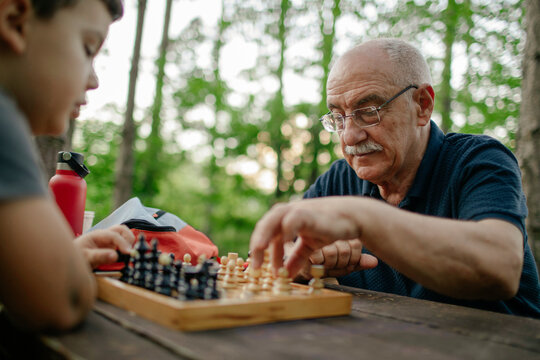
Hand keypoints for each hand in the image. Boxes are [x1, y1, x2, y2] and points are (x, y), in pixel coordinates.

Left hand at [74, 225, 134, 267]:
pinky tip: (126, 254)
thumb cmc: (75, 257)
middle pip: (121, 229)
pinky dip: (127, 245)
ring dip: (129, 240)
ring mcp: (108, 240)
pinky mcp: (110, 246)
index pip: (114, 235)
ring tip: (129, 252)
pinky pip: (122, 242)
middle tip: (130, 250)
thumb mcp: (86, 257)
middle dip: (129, 238)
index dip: (123, 243)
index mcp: (97, 235)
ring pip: (123, 234)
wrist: (70, 260)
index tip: (128, 253)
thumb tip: (115, 256)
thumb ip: (99, 256)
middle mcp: (104, 235)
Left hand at [250, 197, 369, 277]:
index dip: (262, 254)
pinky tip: (287, 242)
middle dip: (257, 245)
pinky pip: (293, 219)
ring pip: (273, 219)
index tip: (259, 271)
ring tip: (259, 249)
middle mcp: (288, 214)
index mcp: (285, 221)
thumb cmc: (329, 228)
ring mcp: (297, 211)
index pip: (268, 237)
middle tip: (255, 266)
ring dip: (264, 234)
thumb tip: (285, 276)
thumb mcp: (309, 247)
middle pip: (264, 225)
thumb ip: (296, 259)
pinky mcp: (309, 213)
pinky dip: (287, 229)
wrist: (352, 217)